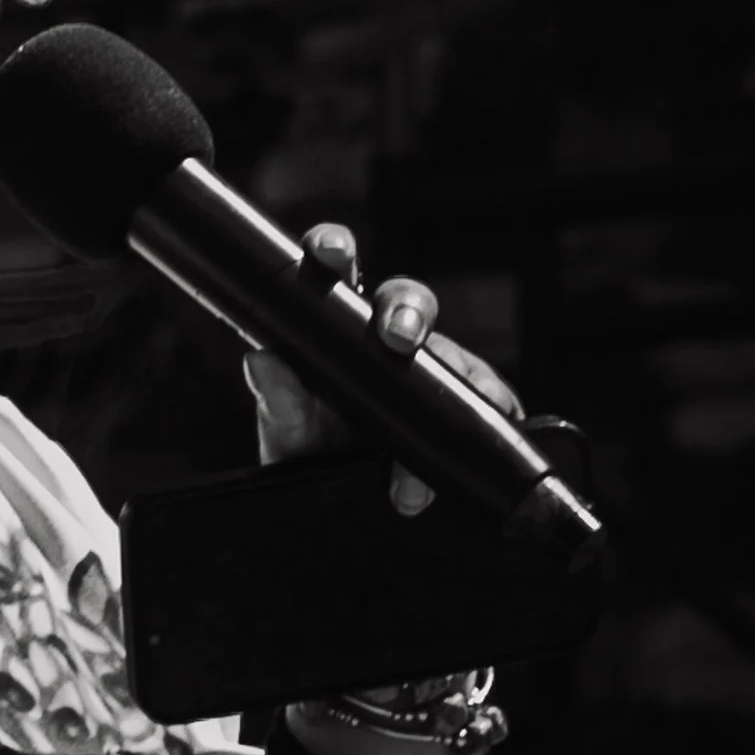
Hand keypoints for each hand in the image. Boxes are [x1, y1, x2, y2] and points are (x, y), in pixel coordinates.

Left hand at [241, 222, 524, 514]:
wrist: (345, 507)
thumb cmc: (313, 455)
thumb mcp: (289, 435)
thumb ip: (278, 401)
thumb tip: (261, 361)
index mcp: (333, 325)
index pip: (336, 269)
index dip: (333, 247)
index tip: (330, 253)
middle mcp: (385, 337)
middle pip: (406, 298)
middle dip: (406, 309)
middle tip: (398, 339)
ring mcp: (430, 368)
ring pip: (452, 349)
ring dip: (455, 372)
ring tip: (437, 408)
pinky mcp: (466, 401)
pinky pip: (487, 395)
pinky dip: (491, 406)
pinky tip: (493, 418)